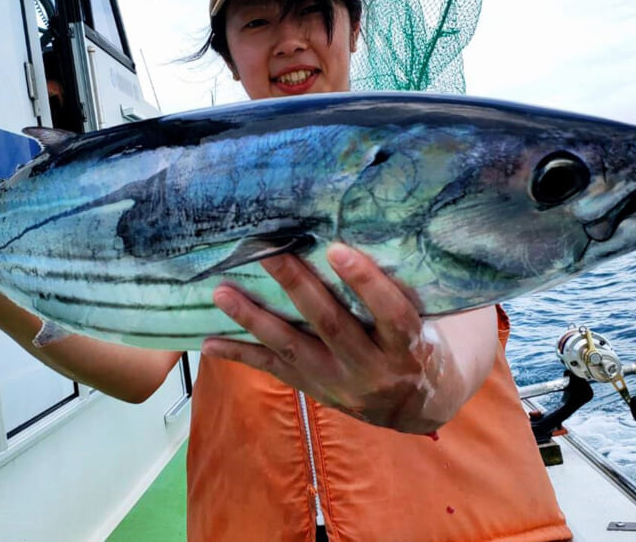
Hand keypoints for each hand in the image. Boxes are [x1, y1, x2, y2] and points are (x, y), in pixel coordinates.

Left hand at [203, 243, 476, 433]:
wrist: (417, 404)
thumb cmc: (421, 341)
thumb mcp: (427, 320)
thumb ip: (400, 290)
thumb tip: (363, 230)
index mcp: (408, 346)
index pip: (391, 313)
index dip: (365, 282)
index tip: (337, 248)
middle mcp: (372, 368)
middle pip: (331, 324)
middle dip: (297, 287)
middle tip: (268, 253)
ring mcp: (339, 383)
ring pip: (292, 348)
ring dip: (254, 319)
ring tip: (222, 292)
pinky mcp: (314, 388)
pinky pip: (273, 371)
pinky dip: (240, 355)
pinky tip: (208, 342)